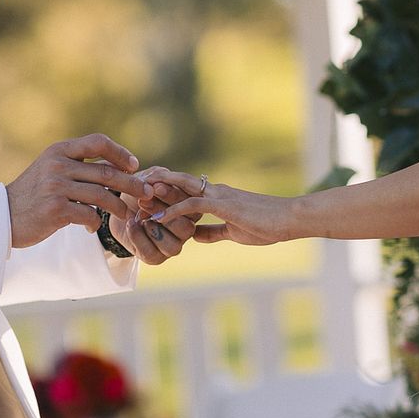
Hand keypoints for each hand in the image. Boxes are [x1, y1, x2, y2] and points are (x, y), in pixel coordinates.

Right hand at [6, 134, 153, 248]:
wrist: (2, 215)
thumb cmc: (34, 194)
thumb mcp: (53, 170)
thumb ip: (81, 165)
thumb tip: (121, 167)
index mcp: (59, 150)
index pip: (98, 142)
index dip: (120, 153)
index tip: (134, 166)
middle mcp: (57, 165)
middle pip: (107, 173)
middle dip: (132, 185)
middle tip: (147, 194)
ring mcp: (56, 187)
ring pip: (102, 196)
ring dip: (119, 207)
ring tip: (125, 213)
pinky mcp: (55, 209)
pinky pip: (89, 215)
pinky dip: (95, 222)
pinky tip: (92, 226)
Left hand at [105, 168, 195, 264]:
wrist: (118, 209)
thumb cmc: (139, 191)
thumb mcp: (148, 179)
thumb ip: (157, 176)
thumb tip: (160, 181)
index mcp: (191, 210)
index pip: (191, 206)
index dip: (174, 197)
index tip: (155, 186)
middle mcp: (186, 230)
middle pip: (186, 229)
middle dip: (163, 213)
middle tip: (143, 201)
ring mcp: (173, 246)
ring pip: (173, 246)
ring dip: (152, 228)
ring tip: (137, 215)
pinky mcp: (155, 257)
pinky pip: (151, 252)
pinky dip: (138, 237)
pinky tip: (130, 224)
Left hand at [145, 170, 296, 246]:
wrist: (289, 219)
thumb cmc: (268, 225)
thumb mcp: (235, 232)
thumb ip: (214, 231)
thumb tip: (195, 236)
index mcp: (217, 196)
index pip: (184, 188)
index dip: (163, 190)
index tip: (142, 197)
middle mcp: (214, 191)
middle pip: (177, 181)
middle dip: (152, 183)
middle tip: (128, 187)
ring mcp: (218, 195)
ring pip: (180, 186)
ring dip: (157, 192)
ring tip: (134, 197)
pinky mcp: (224, 205)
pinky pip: (193, 204)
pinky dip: (173, 210)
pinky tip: (157, 218)